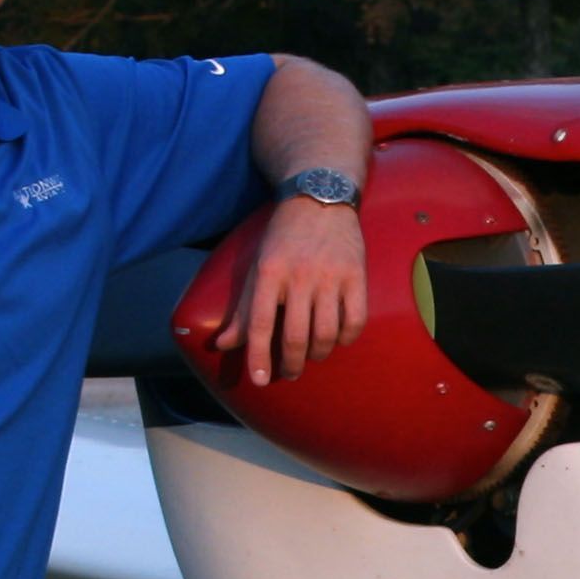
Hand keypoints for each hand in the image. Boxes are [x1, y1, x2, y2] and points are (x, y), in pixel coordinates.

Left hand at [215, 197, 367, 385]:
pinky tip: (337, 339)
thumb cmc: (283, 238)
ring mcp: (331, 276)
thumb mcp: (257, 267)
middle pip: (296, 336)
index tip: (260, 380)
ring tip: (312, 355)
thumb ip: (244, 310)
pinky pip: (355, 320)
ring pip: (326, 333)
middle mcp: (299, 275)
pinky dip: (346, 338)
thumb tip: (223, 345)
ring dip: (318, 354)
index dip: (258, 356)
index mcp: (269, 272)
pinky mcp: (356, 275)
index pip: (261, 324)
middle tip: (289, 373)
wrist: (320, 198)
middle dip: (291, 364)